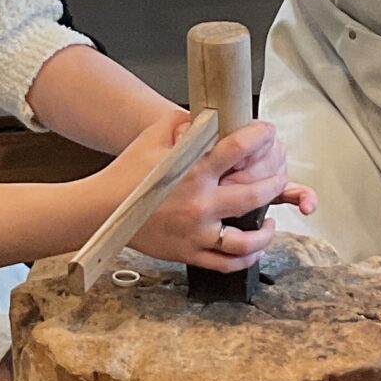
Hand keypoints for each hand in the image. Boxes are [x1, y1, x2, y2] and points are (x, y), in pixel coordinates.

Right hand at [98, 114, 315, 271]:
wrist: (101, 210)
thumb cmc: (126, 173)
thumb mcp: (153, 136)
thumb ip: (182, 121)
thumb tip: (206, 117)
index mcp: (193, 171)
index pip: (239, 149)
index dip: (260, 137)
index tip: (268, 133)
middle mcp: (199, 203)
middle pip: (255, 193)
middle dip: (276, 182)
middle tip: (279, 174)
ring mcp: (196, 233)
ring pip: (247, 238)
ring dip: (266, 229)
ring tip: (270, 219)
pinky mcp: (189, 253)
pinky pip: (227, 263)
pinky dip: (247, 257)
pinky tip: (253, 245)